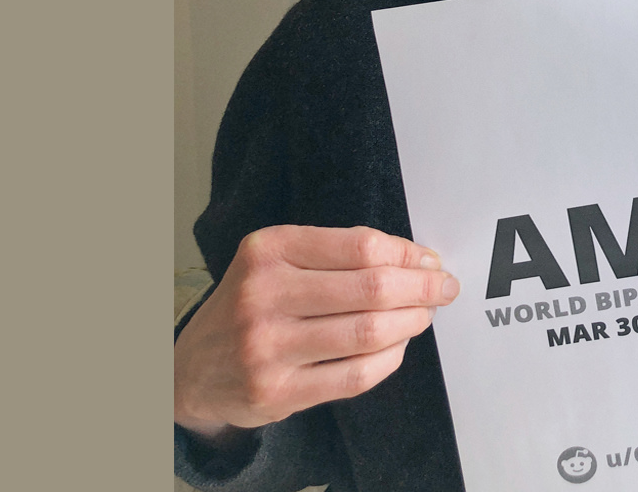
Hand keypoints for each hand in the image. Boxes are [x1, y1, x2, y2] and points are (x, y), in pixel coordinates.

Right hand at [174, 225, 459, 446]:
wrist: (194, 369)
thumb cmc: (252, 305)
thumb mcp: (277, 262)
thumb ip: (339, 254)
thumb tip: (417, 259)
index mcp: (267, 250)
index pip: (359, 246)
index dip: (407, 254)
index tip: (429, 261)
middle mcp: (263, 294)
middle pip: (372, 287)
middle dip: (421, 288)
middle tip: (443, 289)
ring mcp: (268, 347)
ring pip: (369, 332)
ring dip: (411, 323)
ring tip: (422, 317)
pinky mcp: (278, 392)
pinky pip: (356, 375)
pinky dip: (389, 359)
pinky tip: (396, 348)